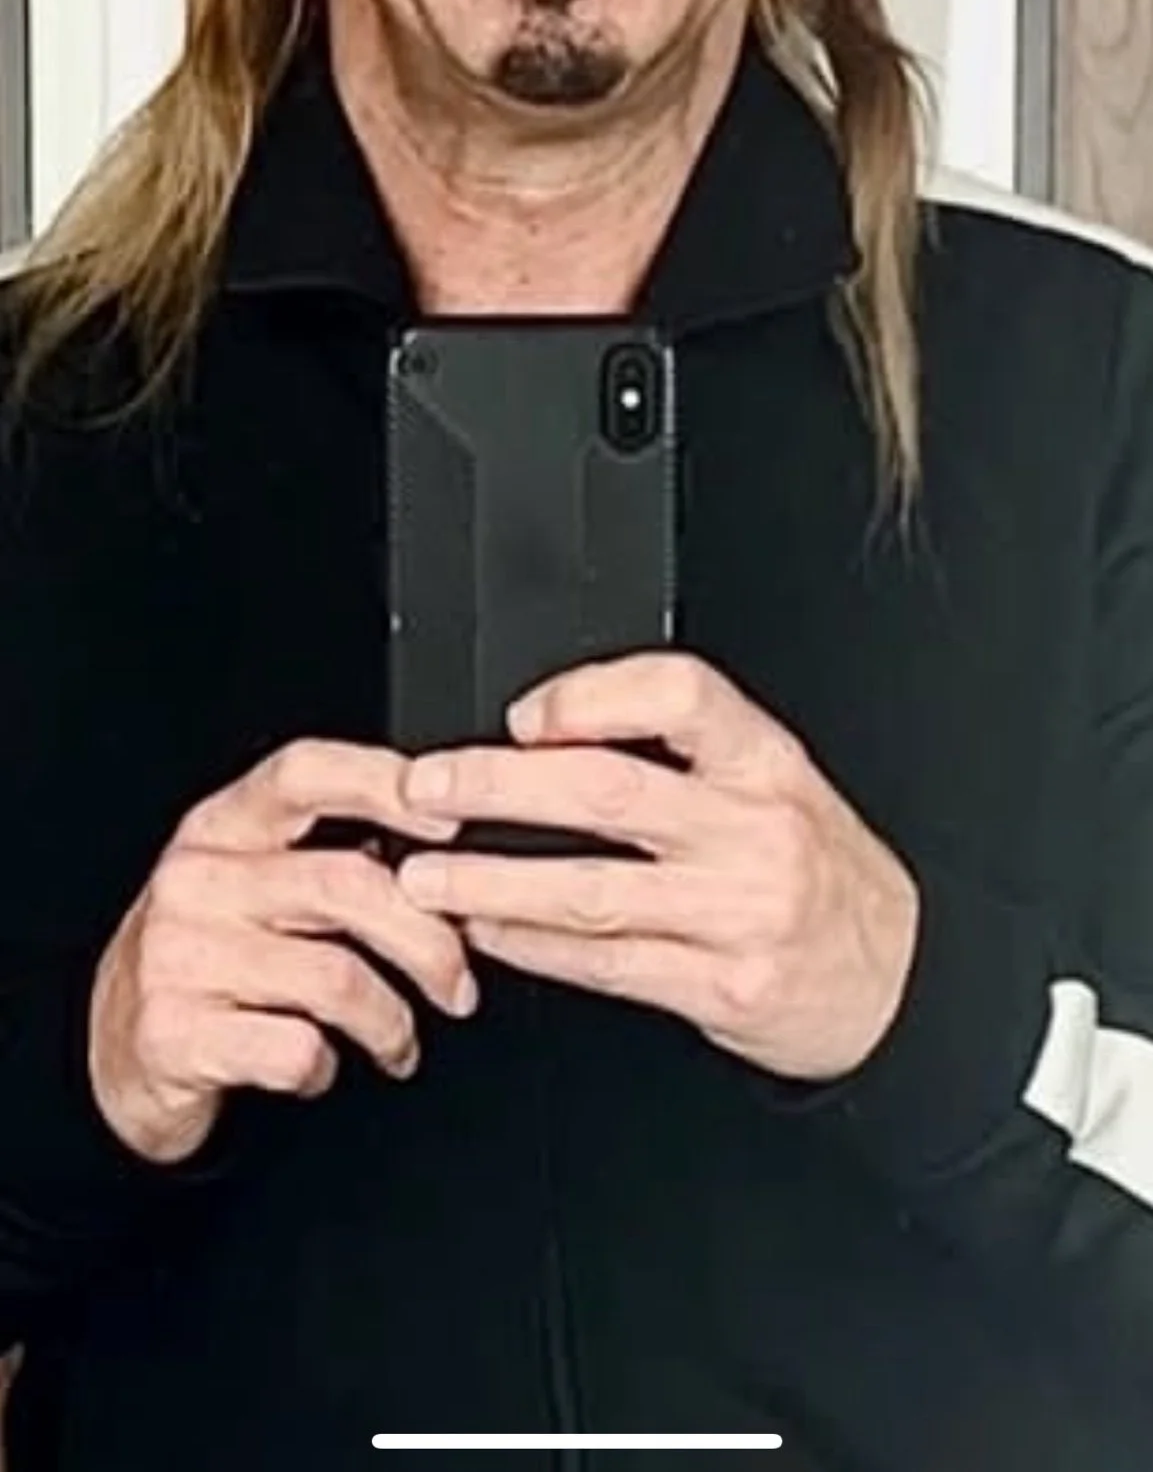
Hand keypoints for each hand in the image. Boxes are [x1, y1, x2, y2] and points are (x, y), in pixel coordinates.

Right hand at [89, 740, 477, 1167]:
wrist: (114, 1049)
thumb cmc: (209, 955)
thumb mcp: (248, 880)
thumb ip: (325, 852)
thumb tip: (441, 857)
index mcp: (222, 826)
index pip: (305, 773)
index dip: (383, 785)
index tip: (453, 823)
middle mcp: (196, 879)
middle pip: (346, 883)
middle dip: (429, 942)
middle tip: (456, 983)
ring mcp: (180, 956)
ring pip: (334, 977)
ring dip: (390, 1021)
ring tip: (398, 1041)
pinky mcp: (175, 1034)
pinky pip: (295, 1049)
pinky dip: (328, 1067)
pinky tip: (322, 1066)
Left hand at [396, 655, 918, 1082]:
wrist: (903, 979)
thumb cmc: (821, 870)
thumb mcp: (776, 783)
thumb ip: (683, 755)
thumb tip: (545, 733)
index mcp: (766, 761)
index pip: (680, 695)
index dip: (593, 695)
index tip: (525, 715)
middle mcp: (752, 829)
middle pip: (609, 790)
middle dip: (500, 788)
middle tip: (427, 787)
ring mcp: (738, 913)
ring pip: (592, 888)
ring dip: (492, 883)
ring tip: (426, 877)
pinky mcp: (722, 987)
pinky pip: (608, 964)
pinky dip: (535, 947)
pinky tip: (489, 933)